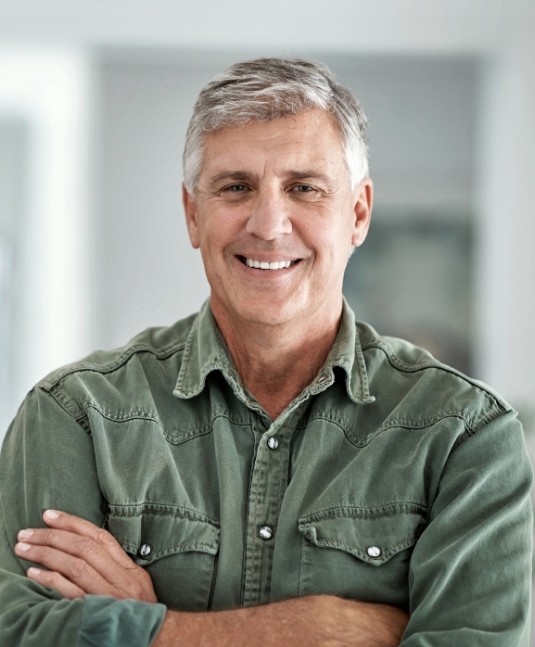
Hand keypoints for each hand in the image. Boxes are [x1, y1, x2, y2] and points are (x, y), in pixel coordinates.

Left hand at [14, 510, 156, 602]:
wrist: (154, 639)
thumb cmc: (141, 614)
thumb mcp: (137, 586)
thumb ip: (116, 568)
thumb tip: (87, 548)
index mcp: (130, 570)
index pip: (101, 537)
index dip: (73, 523)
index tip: (49, 515)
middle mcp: (122, 580)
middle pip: (85, 548)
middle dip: (53, 536)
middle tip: (28, 532)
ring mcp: (110, 597)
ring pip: (76, 566)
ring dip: (46, 554)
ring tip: (25, 548)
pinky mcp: (96, 613)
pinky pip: (71, 593)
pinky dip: (51, 580)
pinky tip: (34, 573)